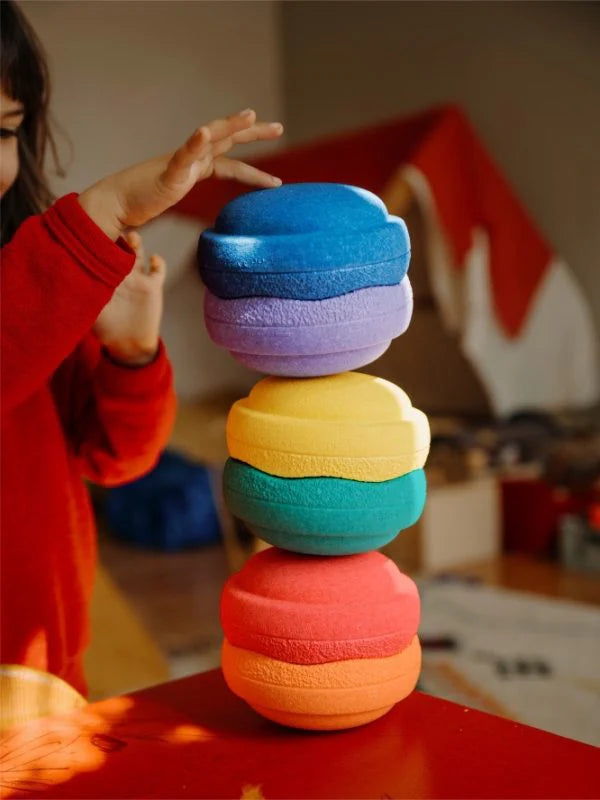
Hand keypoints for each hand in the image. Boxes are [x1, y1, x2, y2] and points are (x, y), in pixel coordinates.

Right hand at [78, 109, 282, 239]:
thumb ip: (185, 192)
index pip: (231, 163)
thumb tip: (199, 220)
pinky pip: (183, 154)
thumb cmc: (139, 202)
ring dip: (231, 125)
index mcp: (195, 167)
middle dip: (254, 132)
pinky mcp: (167, 172)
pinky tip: (206, 132)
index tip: (276, 182)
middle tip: (280, 127)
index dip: (254, 171)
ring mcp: (179, 163)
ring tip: (251, 115)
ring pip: (209, 138)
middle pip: (227, 140)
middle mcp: (191, 159)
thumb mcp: (172, 196)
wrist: (114, 204)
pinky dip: (195, 142)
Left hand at [93, 232, 165, 365]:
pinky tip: (155, 260)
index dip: (98, 241)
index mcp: (104, 277)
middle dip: (116, 237)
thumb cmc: (107, 330)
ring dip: (136, 243)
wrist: (129, 343)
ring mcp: (137, 278)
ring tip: (133, 238)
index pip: (100, 253)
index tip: (93, 232)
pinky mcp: (152, 286)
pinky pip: (158, 270)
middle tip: (111, 230)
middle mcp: (119, 274)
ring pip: (138, 253)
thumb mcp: (91, 314)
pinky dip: (158, 262)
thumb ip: (83, 299)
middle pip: (118, 247)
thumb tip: (67, 286)